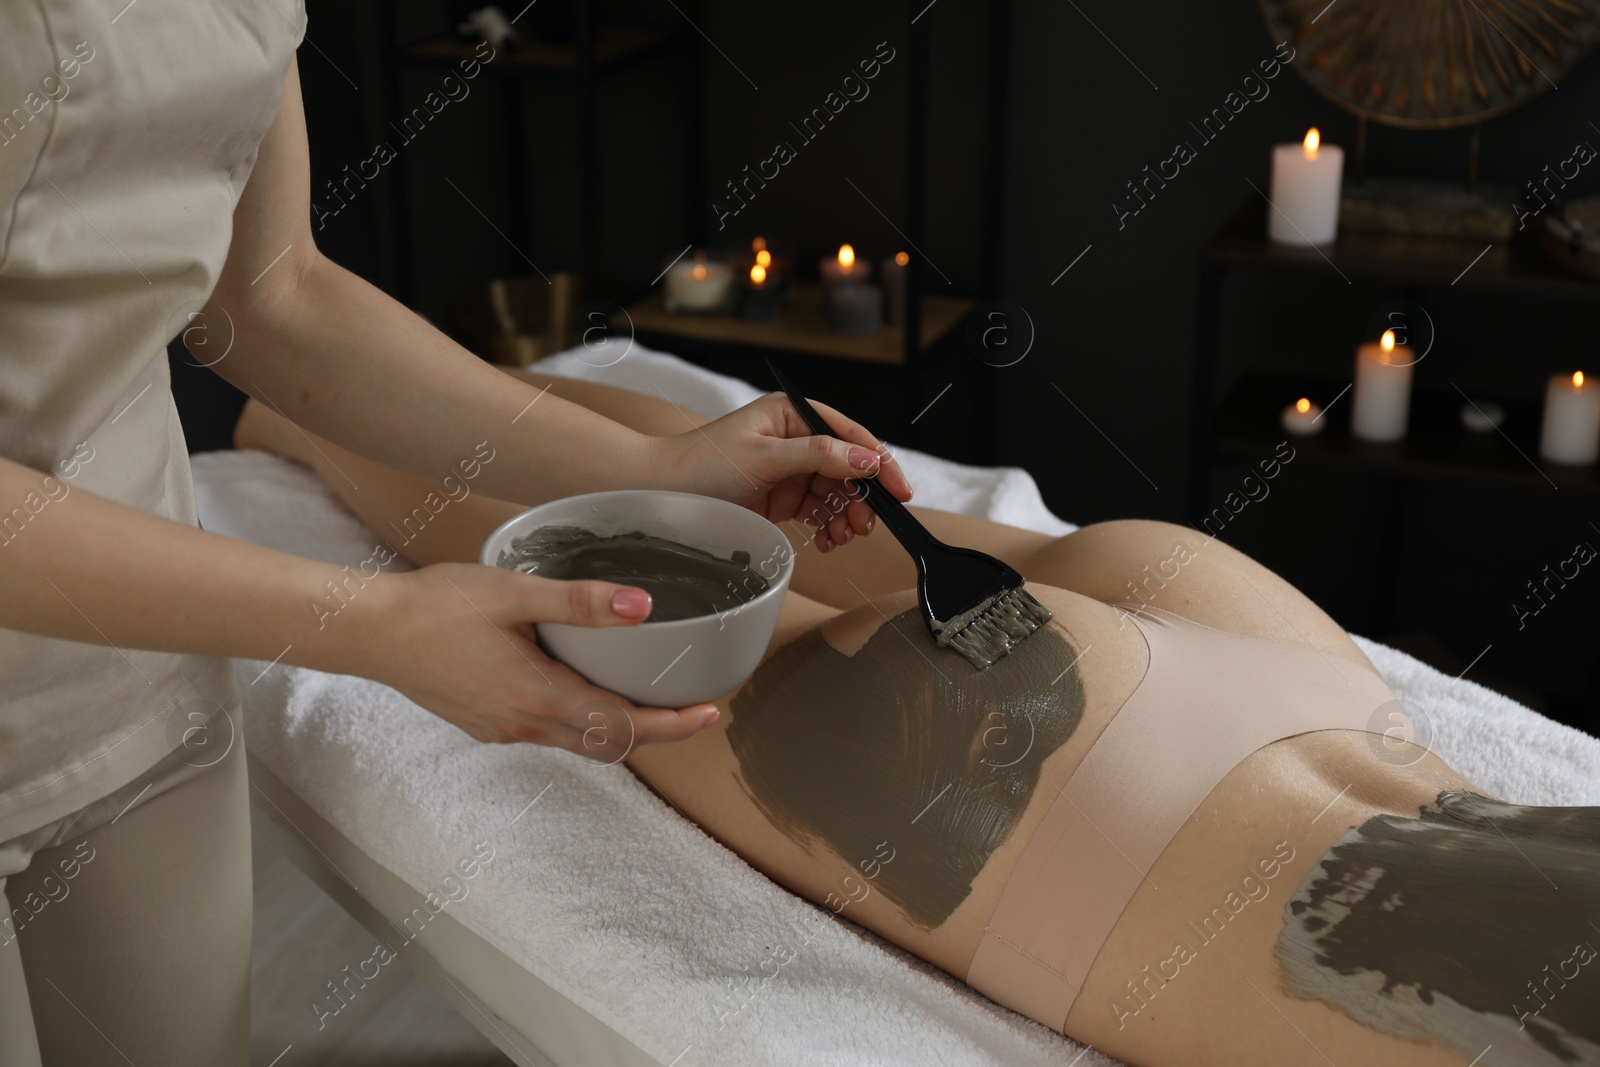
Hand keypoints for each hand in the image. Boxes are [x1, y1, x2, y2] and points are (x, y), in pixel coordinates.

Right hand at [362, 563, 718, 752]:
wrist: (368, 632)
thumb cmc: (435, 606)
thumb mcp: (513, 593)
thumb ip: (580, 602)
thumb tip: (643, 606)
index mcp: (539, 697)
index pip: (623, 726)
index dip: (673, 725)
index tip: (710, 712)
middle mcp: (525, 726)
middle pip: (608, 744)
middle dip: (656, 730)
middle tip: (694, 707)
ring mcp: (503, 731)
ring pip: (578, 742)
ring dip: (619, 727)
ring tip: (652, 697)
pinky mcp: (487, 724)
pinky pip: (549, 732)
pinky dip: (583, 719)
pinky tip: (588, 687)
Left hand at [657, 392, 912, 551]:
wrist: (660, 494)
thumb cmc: (701, 465)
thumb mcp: (764, 456)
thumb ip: (818, 456)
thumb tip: (865, 460)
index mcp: (792, 415)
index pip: (849, 434)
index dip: (878, 461)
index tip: (899, 489)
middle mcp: (795, 439)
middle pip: (848, 468)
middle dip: (861, 498)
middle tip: (865, 526)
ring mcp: (789, 471)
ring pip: (836, 493)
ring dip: (846, 516)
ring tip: (843, 537)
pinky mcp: (781, 498)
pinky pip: (818, 512)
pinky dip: (828, 527)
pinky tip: (828, 541)